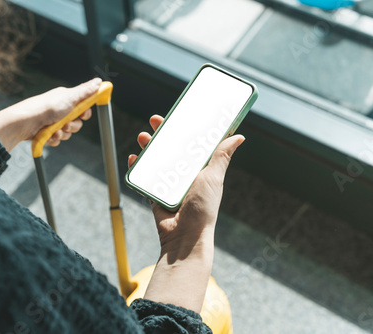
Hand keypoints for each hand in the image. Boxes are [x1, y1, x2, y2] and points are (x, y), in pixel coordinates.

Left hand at [0, 78, 101, 151]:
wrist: (24, 122)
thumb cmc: (46, 107)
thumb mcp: (70, 97)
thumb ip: (86, 91)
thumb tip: (99, 82)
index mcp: (66, 99)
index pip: (83, 107)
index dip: (85, 113)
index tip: (83, 115)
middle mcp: (61, 109)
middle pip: (77, 122)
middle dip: (73, 126)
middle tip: (66, 124)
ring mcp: (53, 121)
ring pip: (68, 132)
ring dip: (63, 134)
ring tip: (54, 132)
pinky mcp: (47, 132)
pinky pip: (58, 139)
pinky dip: (54, 139)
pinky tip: (49, 136)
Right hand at [128, 114, 244, 311]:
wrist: (184, 238)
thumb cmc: (203, 208)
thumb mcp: (213, 178)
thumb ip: (221, 156)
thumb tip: (239, 136)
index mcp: (200, 169)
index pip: (192, 144)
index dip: (185, 129)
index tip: (178, 116)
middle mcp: (184, 175)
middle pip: (171, 148)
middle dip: (163, 134)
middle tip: (156, 121)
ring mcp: (168, 185)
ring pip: (156, 160)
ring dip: (149, 147)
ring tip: (143, 137)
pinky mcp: (155, 194)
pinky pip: (144, 178)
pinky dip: (137, 167)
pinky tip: (134, 158)